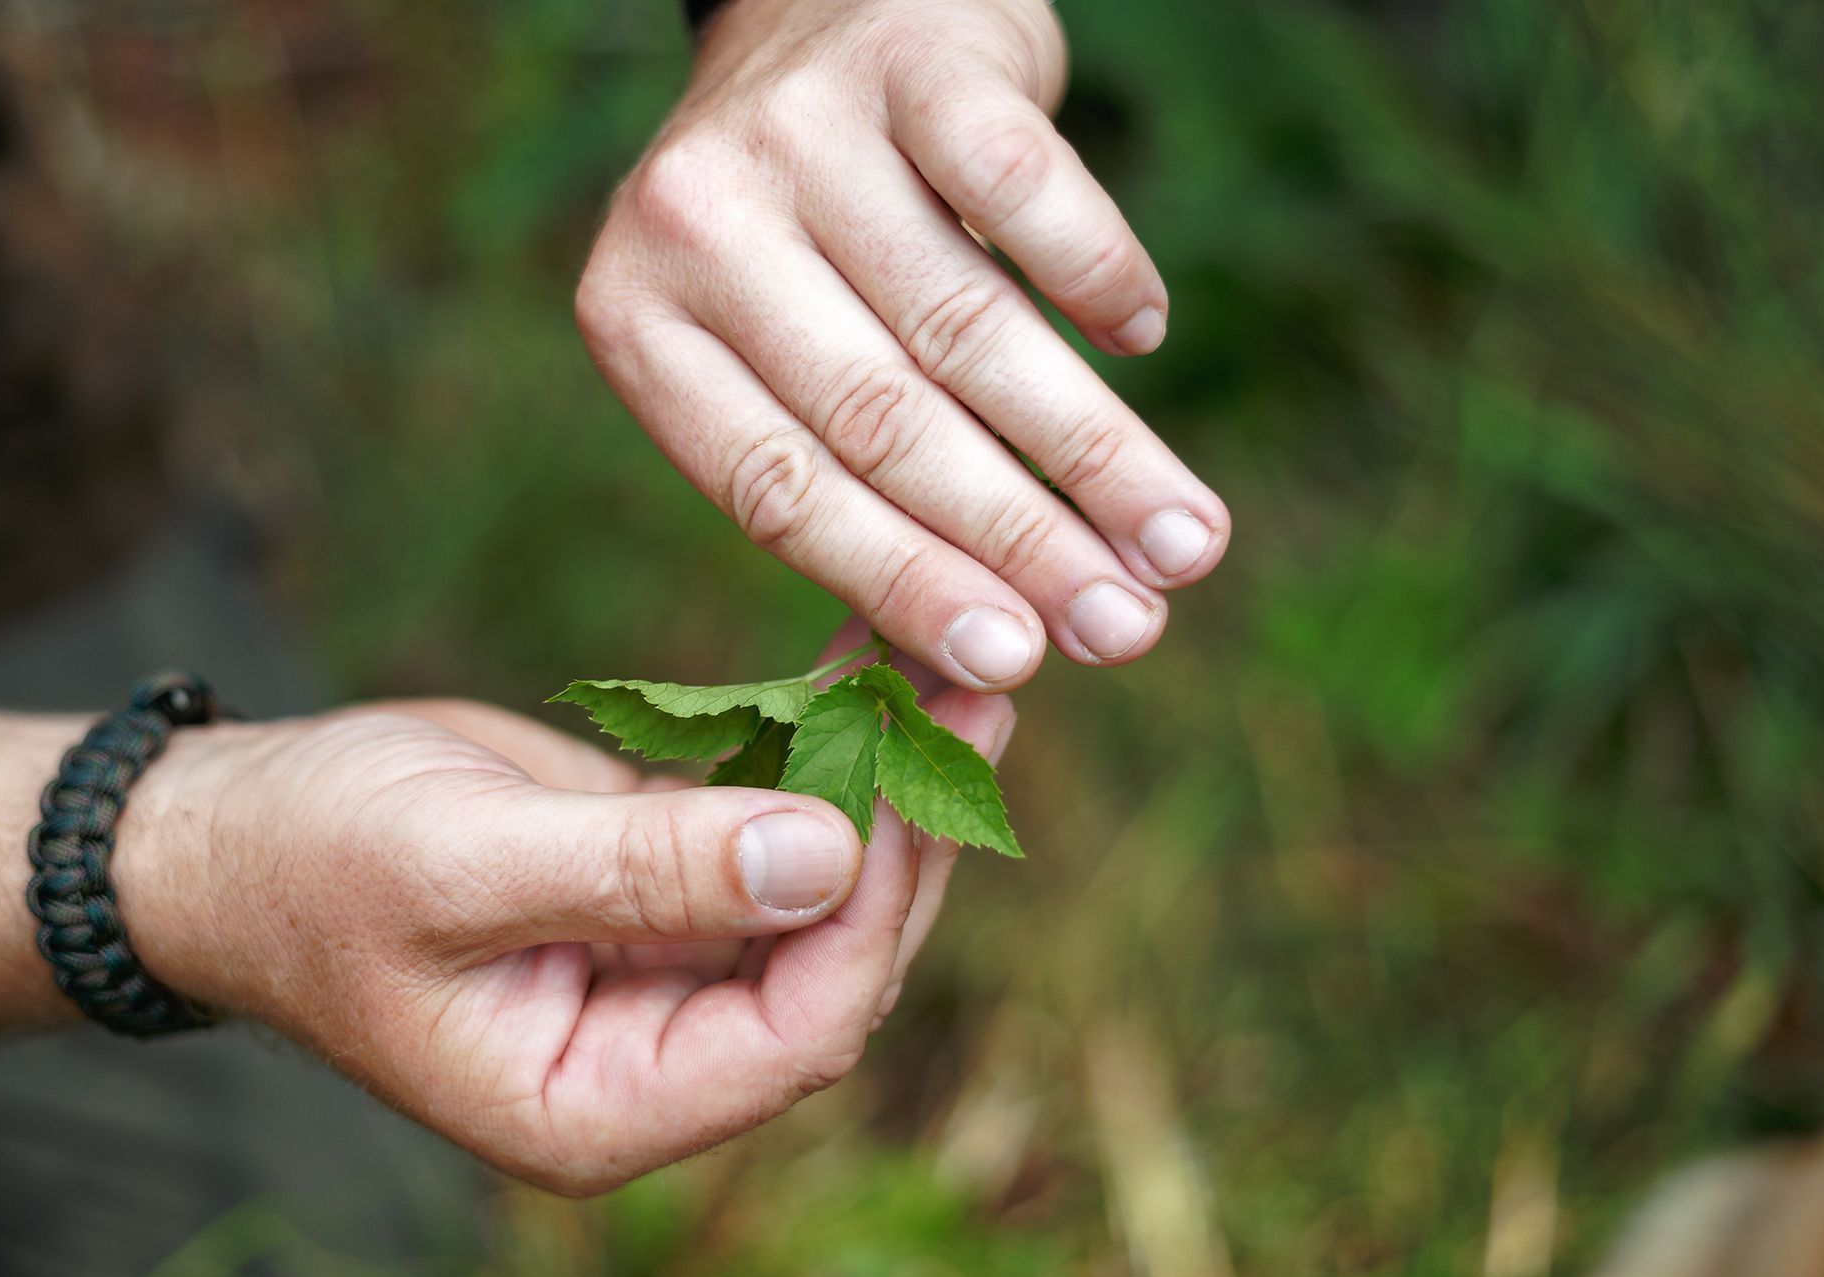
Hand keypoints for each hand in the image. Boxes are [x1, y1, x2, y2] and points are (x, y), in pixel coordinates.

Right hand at [114, 685, 1012, 1193]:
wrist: (227, 833)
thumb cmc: (309, 863)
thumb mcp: (461, 865)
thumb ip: (643, 875)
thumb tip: (828, 860)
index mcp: (604, 1104)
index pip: (796, 1034)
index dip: (868, 913)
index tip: (914, 781)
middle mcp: (655, 1054)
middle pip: (834, 960)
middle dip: (907, 831)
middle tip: (976, 692)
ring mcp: (665, 972)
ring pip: (822, 887)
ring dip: (885, 778)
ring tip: (949, 660)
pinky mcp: (662, 890)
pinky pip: (769, 828)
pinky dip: (819, 750)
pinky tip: (867, 662)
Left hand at [576, 0, 1229, 691]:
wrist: (825, 6)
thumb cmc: (812, 229)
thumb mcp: (773, 340)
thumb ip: (842, 476)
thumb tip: (986, 659)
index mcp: (641, 323)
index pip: (777, 490)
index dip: (906, 584)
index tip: (1017, 664)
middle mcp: (694, 221)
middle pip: (879, 421)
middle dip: (1019, 543)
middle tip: (1128, 632)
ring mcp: (798, 128)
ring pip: (965, 324)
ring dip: (1091, 449)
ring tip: (1182, 540)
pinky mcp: (909, 54)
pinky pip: (1025, 188)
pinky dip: (1096, 274)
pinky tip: (1146, 336)